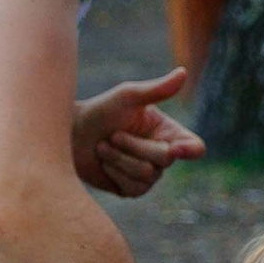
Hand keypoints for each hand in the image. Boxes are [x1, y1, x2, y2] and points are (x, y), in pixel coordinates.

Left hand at [73, 68, 202, 196]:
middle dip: (133, 146)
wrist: (69, 133)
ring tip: (103, 147)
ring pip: (146, 175)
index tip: (176, 149)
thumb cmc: (100, 111)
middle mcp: (163, 156)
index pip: (194, 147)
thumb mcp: (127, 96)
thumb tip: (183, 72)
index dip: (190, 150)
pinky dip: (114, 173)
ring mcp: (149, 176)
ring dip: (118, 158)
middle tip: (113, 134)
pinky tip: (104, 163)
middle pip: (164, 159)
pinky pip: (133, 188)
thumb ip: (157, 89)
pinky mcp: (132, 190)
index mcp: (169, 134)